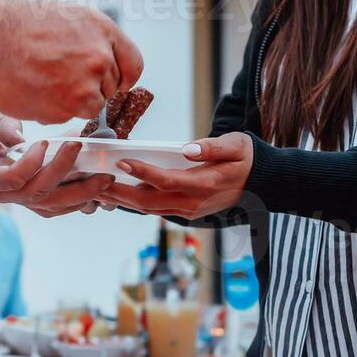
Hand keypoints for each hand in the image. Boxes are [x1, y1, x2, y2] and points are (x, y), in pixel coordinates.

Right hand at [0, 0, 143, 124]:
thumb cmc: (12, 27)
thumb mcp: (62, 17)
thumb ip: (87, 39)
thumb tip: (97, 55)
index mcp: (101, 29)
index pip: (132, 63)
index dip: (121, 76)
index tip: (113, 82)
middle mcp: (100, 56)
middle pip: (109, 87)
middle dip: (89, 87)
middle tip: (58, 79)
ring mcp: (87, 84)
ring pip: (91, 105)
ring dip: (72, 102)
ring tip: (42, 83)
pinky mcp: (70, 107)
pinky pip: (70, 117)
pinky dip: (55, 112)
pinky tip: (34, 93)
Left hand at [0, 101, 113, 207]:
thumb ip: (13, 128)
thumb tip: (35, 134)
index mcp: (11, 177)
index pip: (53, 191)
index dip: (79, 185)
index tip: (103, 167)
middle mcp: (5, 190)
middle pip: (54, 204)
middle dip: (84, 193)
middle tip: (108, 176)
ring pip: (39, 194)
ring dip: (63, 173)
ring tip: (80, 148)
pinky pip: (14, 180)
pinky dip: (33, 164)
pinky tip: (42, 145)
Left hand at [100, 132, 253, 217]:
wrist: (261, 182)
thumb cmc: (246, 158)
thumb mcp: (236, 145)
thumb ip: (213, 147)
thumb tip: (188, 149)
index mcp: (205, 184)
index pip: (166, 181)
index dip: (143, 173)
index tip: (122, 162)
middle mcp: (193, 202)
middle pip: (149, 202)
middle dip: (120, 194)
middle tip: (96, 185)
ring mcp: (189, 210)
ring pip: (149, 209)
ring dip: (123, 201)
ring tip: (98, 192)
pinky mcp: (186, 211)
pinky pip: (155, 209)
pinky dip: (135, 204)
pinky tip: (118, 195)